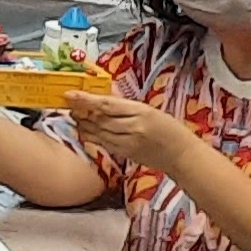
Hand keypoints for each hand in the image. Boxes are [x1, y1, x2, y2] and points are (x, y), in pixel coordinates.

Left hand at [64, 90, 202, 173]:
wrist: (182, 155)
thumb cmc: (169, 128)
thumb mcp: (149, 110)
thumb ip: (125, 106)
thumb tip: (101, 99)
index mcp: (141, 112)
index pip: (107, 105)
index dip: (85, 100)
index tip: (69, 95)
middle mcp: (133, 128)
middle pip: (99, 119)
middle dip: (81, 112)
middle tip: (68, 105)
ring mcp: (128, 143)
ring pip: (98, 132)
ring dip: (83, 124)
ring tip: (74, 116)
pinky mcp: (126, 154)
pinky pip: (104, 143)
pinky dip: (92, 136)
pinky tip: (84, 131)